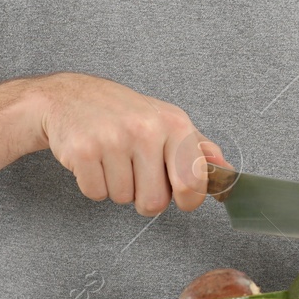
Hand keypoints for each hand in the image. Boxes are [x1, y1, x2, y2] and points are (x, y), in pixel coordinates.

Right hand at [34, 72, 227, 216]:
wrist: (70, 96)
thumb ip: (200, 150)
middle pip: (154, 202)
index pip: (192, 183)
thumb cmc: (125, 113)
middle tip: (136, 171)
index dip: (187, 199)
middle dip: (145, 197)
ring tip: (112, 158)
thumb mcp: (168, 122)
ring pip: (123, 199)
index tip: (180, 195)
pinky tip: (95, 160)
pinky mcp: (83, 151)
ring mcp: (113, 139)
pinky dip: (94, 185)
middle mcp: (146, 129)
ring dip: (117, 187)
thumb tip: (228, 173)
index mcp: (174, 124)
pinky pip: (96, 194)